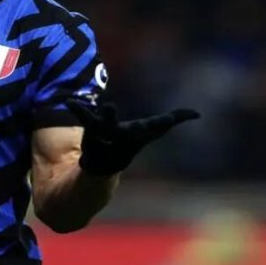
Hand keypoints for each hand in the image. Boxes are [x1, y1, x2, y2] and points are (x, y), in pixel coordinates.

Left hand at [66, 100, 199, 175]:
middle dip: (116, 119)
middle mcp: (121, 135)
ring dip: (91, 116)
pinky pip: (83, 116)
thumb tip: (197, 113)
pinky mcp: (89, 128)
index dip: (163, 122)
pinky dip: (77, 108)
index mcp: (139, 134)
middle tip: (110, 106)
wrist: (107, 163)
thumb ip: (172, 119)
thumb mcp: (152, 130)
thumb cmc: (132, 141)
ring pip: (97, 124)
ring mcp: (103, 133)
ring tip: (81, 104)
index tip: (169, 118)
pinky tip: (68, 100)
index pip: (154, 126)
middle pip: (121, 127)